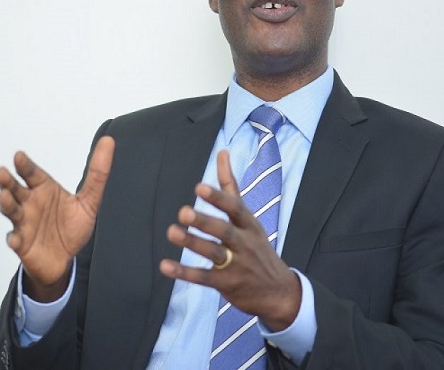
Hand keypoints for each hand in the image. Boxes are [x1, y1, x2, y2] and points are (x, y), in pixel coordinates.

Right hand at [0, 136, 113, 301]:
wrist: (65, 259)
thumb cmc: (71, 227)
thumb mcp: (89, 201)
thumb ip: (98, 173)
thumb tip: (108, 141)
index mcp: (44, 189)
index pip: (32, 173)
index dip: (25, 165)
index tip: (19, 156)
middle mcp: (30, 203)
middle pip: (15, 189)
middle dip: (8, 181)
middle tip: (2, 172)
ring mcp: (23, 223)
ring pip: (12, 211)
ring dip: (7, 204)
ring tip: (5, 197)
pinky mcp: (22, 244)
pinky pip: (15, 240)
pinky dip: (13, 238)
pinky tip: (14, 238)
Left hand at [159, 150, 300, 330]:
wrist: (278, 292)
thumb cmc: (257, 248)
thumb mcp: (248, 218)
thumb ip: (231, 186)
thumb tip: (222, 152)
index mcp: (249, 225)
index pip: (235, 209)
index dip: (218, 198)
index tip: (199, 187)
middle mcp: (244, 243)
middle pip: (224, 231)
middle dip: (205, 221)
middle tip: (183, 211)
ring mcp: (236, 265)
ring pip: (213, 253)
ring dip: (192, 243)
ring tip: (172, 232)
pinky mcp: (226, 284)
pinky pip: (203, 278)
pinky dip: (184, 272)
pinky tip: (165, 265)